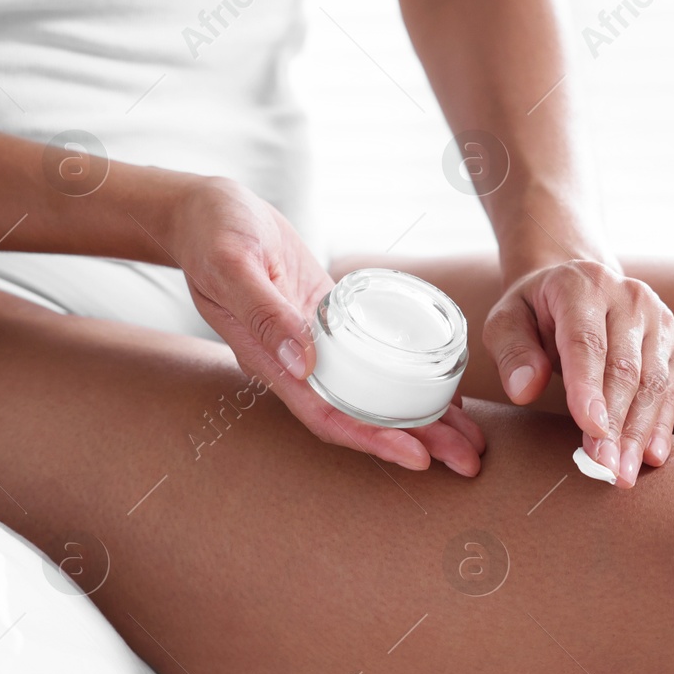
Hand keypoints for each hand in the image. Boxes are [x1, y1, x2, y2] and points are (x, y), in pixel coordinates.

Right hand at [163, 178, 484, 474]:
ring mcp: (316, 346)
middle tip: (469, 462)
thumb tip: (305, 362)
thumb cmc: (212, 232)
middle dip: (416, 442)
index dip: (373, 440)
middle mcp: (298, 365)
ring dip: (422, 420)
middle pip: (362, 417)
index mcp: (272, 362)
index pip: (329, 415)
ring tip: (471, 440)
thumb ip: (263, 313)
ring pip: (374, 395)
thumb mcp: (232, 265)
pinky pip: (375, 362)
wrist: (203, 211)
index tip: (418, 458)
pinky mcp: (330, 322)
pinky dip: (408, 379)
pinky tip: (444, 392)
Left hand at [484, 259, 673, 486]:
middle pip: (625, 368)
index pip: (588, 342)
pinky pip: (670, 387)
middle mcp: (628, 297)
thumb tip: (524, 390)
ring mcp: (656, 318)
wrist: (576, 282)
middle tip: (604, 468)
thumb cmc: (536, 310)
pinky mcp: (671, 341)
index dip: (589, 388)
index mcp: (583, 285)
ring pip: (653, 382)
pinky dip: (662, 424)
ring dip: (639, 432)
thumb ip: (512, 352)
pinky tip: (652, 455)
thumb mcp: (507, 320)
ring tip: (624, 473)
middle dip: (615, 423)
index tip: (590, 429)